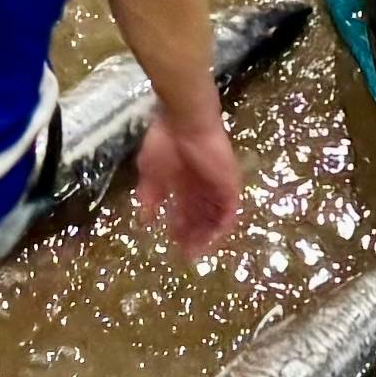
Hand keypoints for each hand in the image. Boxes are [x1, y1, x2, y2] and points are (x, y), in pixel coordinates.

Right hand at [134, 109, 242, 258]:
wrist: (185, 122)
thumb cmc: (165, 142)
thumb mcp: (149, 172)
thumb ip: (149, 196)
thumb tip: (145, 219)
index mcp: (183, 181)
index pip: (184, 210)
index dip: (178, 227)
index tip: (172, 243)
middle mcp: (201, 186)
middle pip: (199, 216)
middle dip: (192, 235)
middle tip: (186, 254)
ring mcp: (216, 185)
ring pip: (214, 216)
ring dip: (206, 234)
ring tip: (197, 250)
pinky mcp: (230, 185)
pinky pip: (230, 210)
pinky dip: (222, 225)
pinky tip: (213, 238)